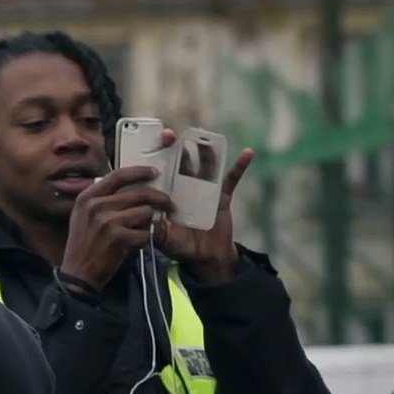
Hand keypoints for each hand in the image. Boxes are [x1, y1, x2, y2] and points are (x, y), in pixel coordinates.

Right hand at [58, 165, 174, 292]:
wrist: (78, 274)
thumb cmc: (83, 245)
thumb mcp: (82, 216)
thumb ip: (100, 199)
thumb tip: (127, 186)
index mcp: (88, 197)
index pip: (118, 176)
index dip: (139, 172)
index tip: (154, 172)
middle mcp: (97, 205)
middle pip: (139, 194)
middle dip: (159, 199)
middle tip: (168, 204)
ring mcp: (108, 221)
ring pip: (146, 213)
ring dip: (147, 224)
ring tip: (138, 233)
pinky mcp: (119, 238)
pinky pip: (145, 233)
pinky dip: (144, 240)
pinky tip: (133, 246)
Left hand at [158, 148, 253, 282]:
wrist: (206, 258)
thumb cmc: (181, 247)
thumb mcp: (164, 240)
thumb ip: (157, 230)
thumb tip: (150, 217)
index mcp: (166, 195)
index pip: (158, 172)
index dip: (152, 159)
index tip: (145, 150)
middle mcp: (183, 188)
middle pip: (178, 162)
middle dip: (173, 147)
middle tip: (168, 135)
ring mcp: (203, 190)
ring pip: (203, 166)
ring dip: (204, 151)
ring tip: (203, 138)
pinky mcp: (222, 196)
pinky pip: (231, 179)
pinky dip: (240, 166)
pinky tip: (248, 153)